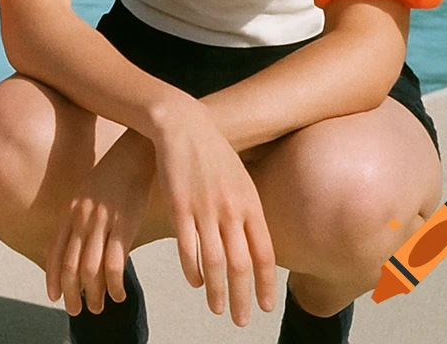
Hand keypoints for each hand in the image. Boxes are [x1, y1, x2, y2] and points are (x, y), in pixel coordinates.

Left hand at [47, 129, 154, 315]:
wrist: (136, 152)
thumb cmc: (116, 174)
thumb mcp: (90, 194)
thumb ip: (83, 216)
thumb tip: (82, 240)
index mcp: (72, 211)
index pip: (56, 250)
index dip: (53, 276)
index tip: (53, 296)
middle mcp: (82, 218)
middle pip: (70, 264)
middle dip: (70, 292)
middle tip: (75, 311)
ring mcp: (102, 222)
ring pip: (89, 268)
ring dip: (92, 293)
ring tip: (98, 308)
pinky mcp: (125, 225)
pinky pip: (114, 263)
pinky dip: (114, 283)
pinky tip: (119, 294)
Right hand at [151, 98, 275, 325]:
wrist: (183, 125)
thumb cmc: (212, 153)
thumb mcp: (240, 179)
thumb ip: (248, 211)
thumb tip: (257, 242)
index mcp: (250, 205)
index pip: (265, 255)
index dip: (266, 284)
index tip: (266, 306)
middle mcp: (231, 210)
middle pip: (241, 265)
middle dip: (241, 298)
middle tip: (240, 320)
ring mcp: (205, 208)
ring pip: (214, 261)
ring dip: (216, 290)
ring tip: (216, 308)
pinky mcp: (179, 205)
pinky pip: (187, 246)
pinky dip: (192, 268)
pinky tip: (194, 281)